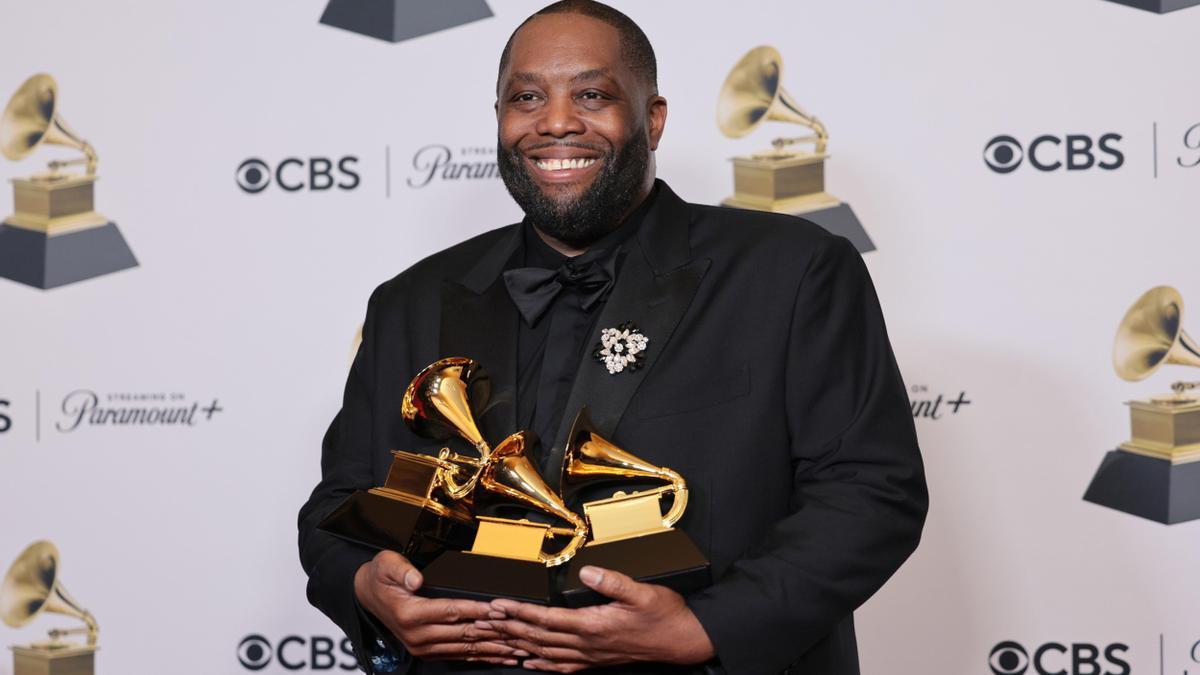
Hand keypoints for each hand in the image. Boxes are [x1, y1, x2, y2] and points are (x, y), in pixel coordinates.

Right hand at [354, 550, 527, 665]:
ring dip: (492, 648)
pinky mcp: (428, 652)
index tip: (498, 609)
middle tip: (517, 630)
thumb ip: (401, 569)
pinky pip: (460, 656)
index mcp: (410, 613)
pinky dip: (481, 656)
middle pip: (463, 633)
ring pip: (465, 648)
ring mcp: (423, 646)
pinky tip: (500, 656)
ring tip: (516, 647)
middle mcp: (417, 635)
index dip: (476, 610)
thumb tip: (416, 578)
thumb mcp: (386, 564)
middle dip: (492, 631)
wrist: (366, 596)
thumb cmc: (380, 578)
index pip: (451, 611)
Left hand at [481, 566, 714, 671]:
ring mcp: (591, 655)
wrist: (683, 640)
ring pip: (546, 653)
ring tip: (497, 639)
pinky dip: (541, 664)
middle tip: (485, 620)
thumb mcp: (641, 592)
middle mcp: (587, 644)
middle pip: (539, 638)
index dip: (520, 612)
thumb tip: (587, 571)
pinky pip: (562, 666)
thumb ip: (612, 582)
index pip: (547, 619)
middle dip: (509, 628)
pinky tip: (530, 662)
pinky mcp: (597, 660)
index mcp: (593, 626)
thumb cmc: (664, 615)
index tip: (499, 605)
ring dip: (519, 645)